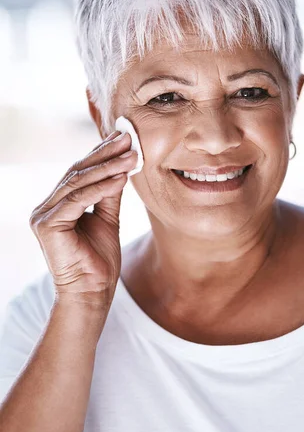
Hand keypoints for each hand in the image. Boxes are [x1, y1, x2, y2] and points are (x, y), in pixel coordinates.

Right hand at [29, 131, 137, 307]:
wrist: (92, 293)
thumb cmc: (99, 260)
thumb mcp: (108, 218)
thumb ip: (110, 193)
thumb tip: (122, 165)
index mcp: (58, 204)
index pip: (80, 172)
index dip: (101, 153)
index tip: (124, 137)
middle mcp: (46, 206)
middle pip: (78, 172)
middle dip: (105, 153)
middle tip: (129, 138)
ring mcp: (44, 215)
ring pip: (79, 182)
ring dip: (108, 167)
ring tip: (132, 156)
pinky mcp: (48, 225)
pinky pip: (79, 199)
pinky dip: (102, 187)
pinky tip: (122, 178)